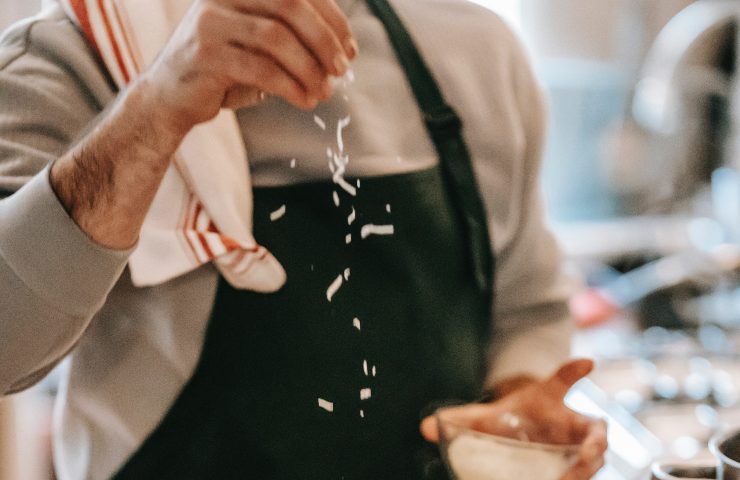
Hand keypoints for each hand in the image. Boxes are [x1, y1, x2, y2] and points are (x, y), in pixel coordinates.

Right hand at [139, 0, 356, 133]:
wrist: (170, 98)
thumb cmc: (225, 71)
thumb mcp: (260, 45)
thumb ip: (291, 35)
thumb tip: (344, 47)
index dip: (332, 18)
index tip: (350, 50)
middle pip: (290, 5)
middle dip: (324, 40)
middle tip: (341, 70)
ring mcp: (210, 22)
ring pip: (277, 38)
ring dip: (310, 68)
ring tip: (324, 91)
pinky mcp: (206, 55)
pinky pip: (261, 69)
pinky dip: (291, 87)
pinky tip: (306, 101)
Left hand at [420, 359, 607, 479]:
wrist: (523, 436)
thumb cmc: (511, 420)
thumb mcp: (485, 417)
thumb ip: (460, 419)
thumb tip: (424, 427)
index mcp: (548, 400)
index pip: (562, 380)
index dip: (574, 370)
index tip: (587, 362)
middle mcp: (570, 422)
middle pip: (594, 426)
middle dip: (596, 438)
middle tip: (589, 450)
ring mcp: (578, 447)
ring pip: (595, 457)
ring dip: (587, 468)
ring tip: (571, 477)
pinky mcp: (578, 468)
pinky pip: (584, 475)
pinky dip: (575, 479)